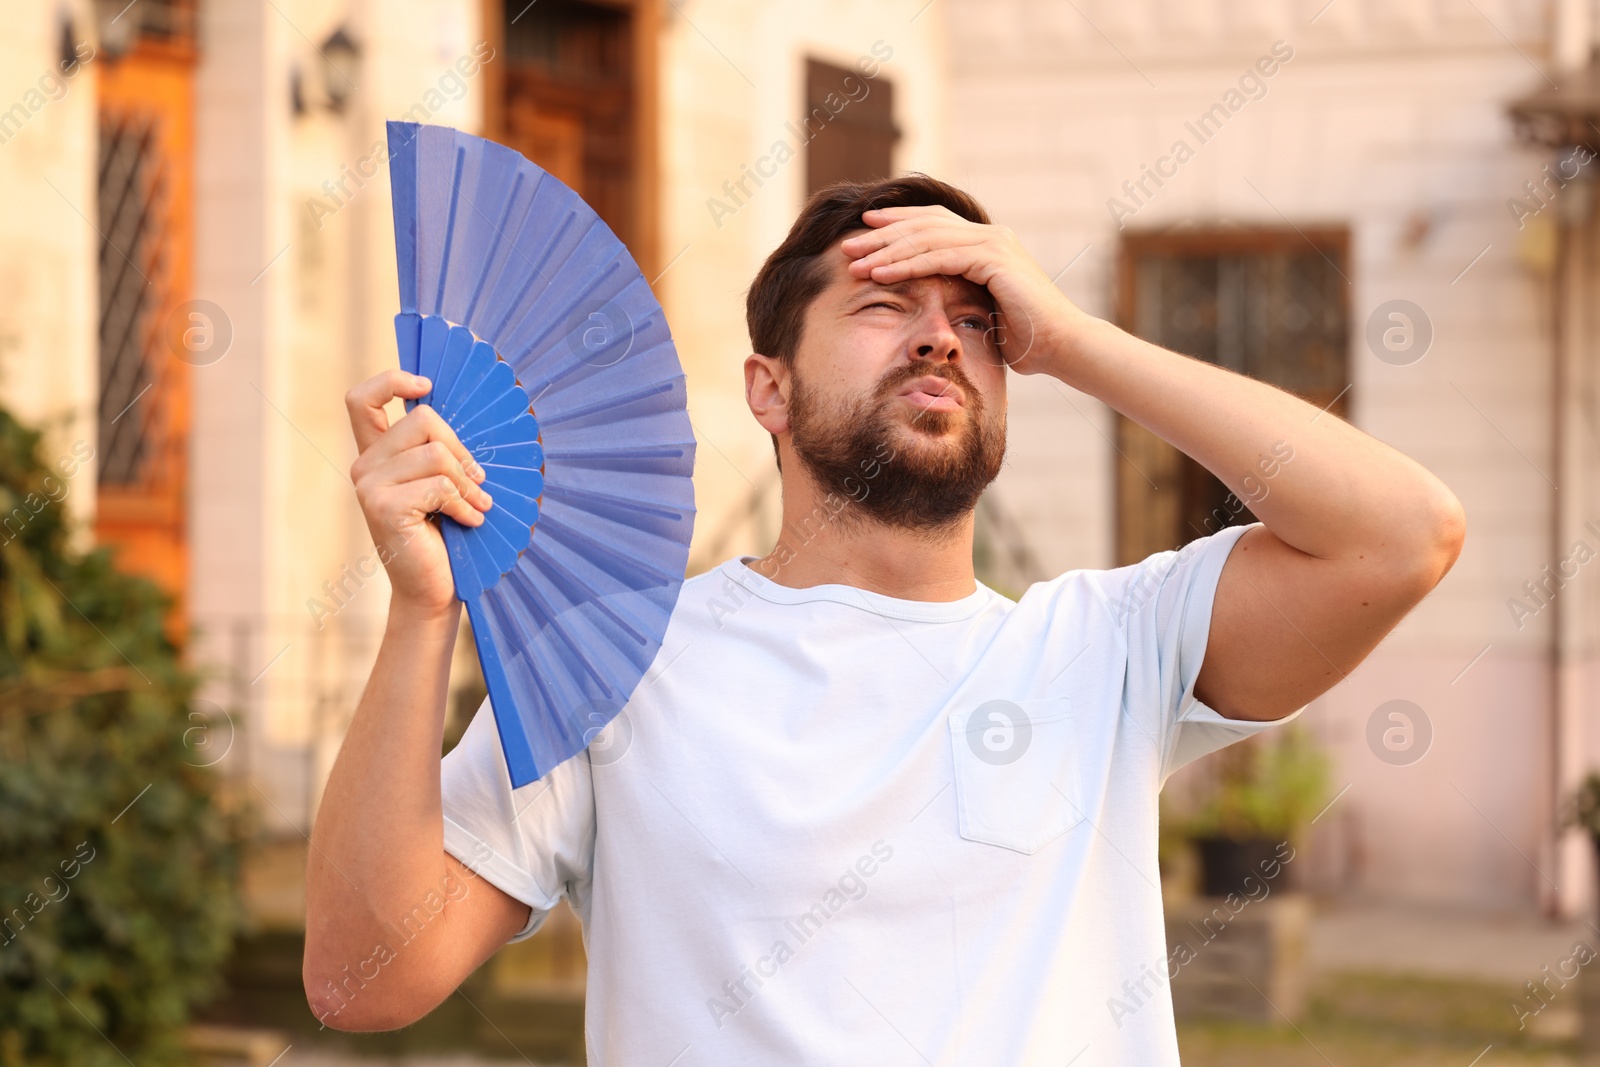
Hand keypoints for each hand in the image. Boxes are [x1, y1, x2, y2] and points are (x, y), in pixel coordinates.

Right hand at [345, 370, 492, 618]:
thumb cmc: (446, 536)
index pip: (362, 399)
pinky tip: (470, 522)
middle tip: (476, 483)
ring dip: (468, 483)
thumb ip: (440, 450)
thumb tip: (474, 408)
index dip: (391, 381)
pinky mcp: (383, 506)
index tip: (426, 385)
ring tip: (477, 507)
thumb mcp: (443, 484)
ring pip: (436, 452)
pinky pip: (440, 484)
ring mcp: (368, 486)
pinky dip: (465, 504)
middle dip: (461, 449)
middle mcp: (365, 466)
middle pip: (422, 418)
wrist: (433, 591)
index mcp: (376, 455)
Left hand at [839, 205, 1090, 374]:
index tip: (863, 233)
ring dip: (886, 249)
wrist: (1062, 347)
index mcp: (986, 243)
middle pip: (924, 225)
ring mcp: (992, 243)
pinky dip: (906, 264)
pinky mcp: (993, 258)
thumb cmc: (1026, 340)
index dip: (896, 225)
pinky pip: (939, 256)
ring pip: (926, 237)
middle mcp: (989, 235)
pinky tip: (880, 273)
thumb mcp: (983, 313)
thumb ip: (961, 299)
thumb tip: (934, 309)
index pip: (932, 224)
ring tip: (855, 261)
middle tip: (848, 245)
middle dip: (882, 234)